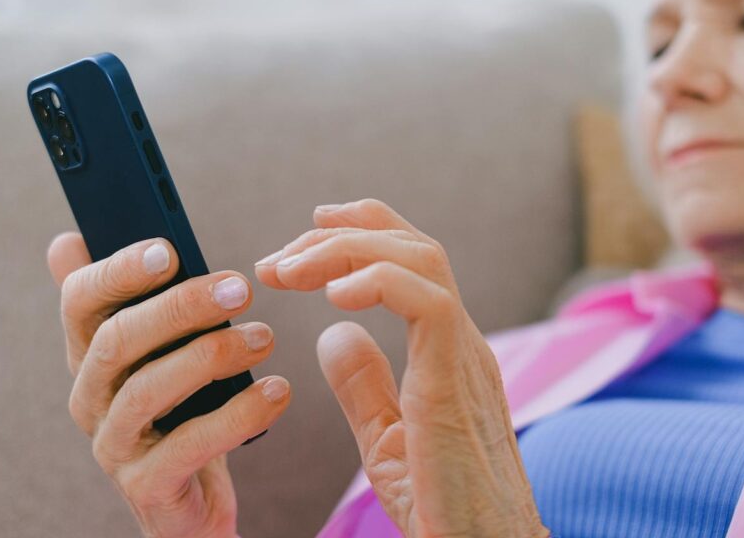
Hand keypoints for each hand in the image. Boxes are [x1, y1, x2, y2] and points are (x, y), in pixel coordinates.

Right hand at [47, 233, 290, 537]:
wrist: (191, 502)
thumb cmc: (179, 412)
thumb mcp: (155, 354)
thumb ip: (128, 300)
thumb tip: (67, 241)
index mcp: (89, 355)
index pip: (79, 301)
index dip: (118, 271)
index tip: (169, 249)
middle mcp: (89, 398)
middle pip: (117, 340)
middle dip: (179, 307)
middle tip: (240, 289)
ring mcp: (113, 445)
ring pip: (148, 389)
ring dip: (212, 355)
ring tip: (265, 337)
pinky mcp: (147, 486)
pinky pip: (189, 445)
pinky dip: (237, 415)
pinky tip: (277, 392)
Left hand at [254, 199, 547, 537]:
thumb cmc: (445, 510)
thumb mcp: (387, 441)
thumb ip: (363, 385)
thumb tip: (332, 334)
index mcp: (447, 351)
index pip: (411, 262)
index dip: (357, 233)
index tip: (300, 239)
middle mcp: (463, 342)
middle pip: (412, 245)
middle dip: (339, 234)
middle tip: (277, 259)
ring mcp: (466, 356)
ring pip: (418, 258)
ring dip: (345, 250)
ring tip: (288, 271)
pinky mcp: (457, 380)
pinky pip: (426, 302)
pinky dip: (376, 281)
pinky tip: (331, 297)